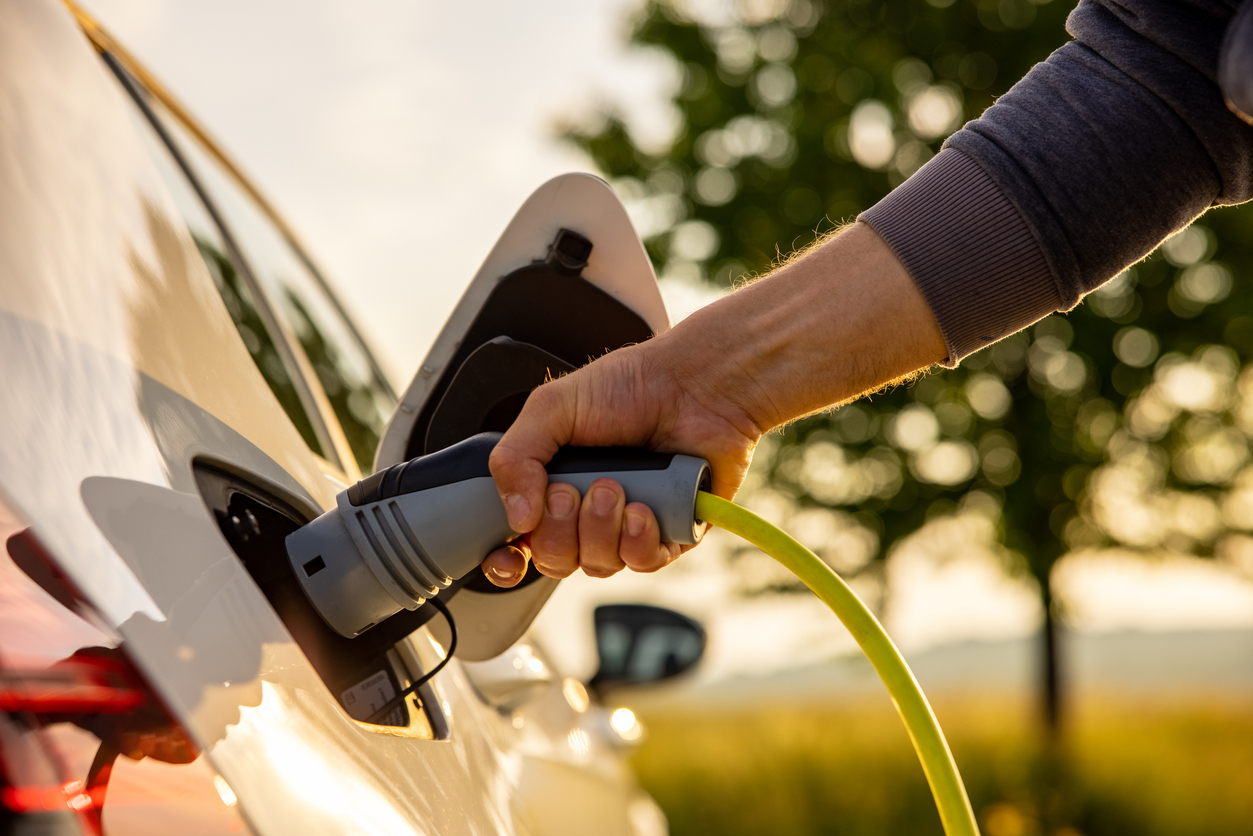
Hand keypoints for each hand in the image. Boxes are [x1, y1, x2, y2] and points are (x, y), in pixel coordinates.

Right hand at [482, 334, 762, 585]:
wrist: (695, 383)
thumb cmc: (629, 386)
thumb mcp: (551, 408)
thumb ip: (515, 457)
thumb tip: (516, 518)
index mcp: (553, 484)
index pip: (520, 543)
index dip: (508, 559)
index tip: (508, 556)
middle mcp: (588, 511)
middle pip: (555, 560)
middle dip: (558, 531)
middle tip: (571, 491)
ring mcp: (629, 526)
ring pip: (598, 565)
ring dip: (599, 530)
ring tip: (614, 487)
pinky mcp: (670, 533)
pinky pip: (643, 562)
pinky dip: (637, 541)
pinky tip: (643, 509)